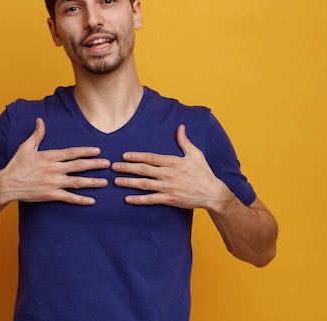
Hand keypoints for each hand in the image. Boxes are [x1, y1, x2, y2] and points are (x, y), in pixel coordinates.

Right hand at [0, 118, 109, 204]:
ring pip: (77, 182)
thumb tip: (40, 120)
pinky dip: (81, 200)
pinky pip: (69, 198)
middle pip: (79, 166)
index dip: (86, 151)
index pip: (72, 153)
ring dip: (93, 182)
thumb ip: (36, 134)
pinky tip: (91, 201)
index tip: (98, 150)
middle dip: (95, 165)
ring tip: (105, 182)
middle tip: (108, 164)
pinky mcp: (51, 195)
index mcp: (50, 156)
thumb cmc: (16, 165)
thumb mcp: (26, 147)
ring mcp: (54, 183)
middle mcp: (54, 169)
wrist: (7, 184)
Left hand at [112, 125, 231, 208]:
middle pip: (143, 170)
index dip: (136, 156)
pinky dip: (138, 200)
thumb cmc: (204, 172)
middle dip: (127, 168)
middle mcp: (168, 174)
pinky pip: (151, 200)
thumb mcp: (195, 154)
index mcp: (173, 162)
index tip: (124, 155)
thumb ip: (184, 141)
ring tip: (116, 181)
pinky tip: (127, 199)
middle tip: (113, 167)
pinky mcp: (169, 199)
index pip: (151, 158)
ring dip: (129, 182)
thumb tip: (180, 127)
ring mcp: (168, 187)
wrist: (212, 193)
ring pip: (144, 184)